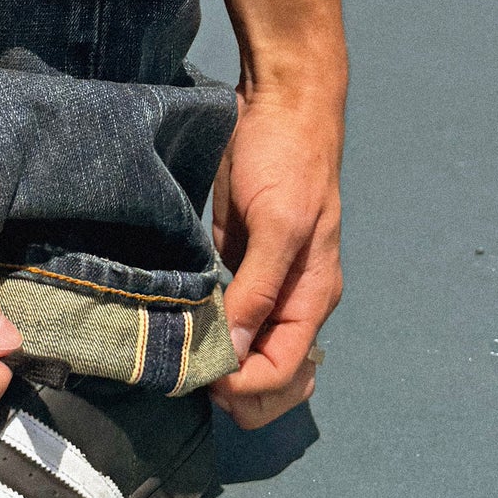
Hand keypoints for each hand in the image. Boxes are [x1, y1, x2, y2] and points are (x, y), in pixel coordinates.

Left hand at [210, 80, 343, 429]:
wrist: (281, 103)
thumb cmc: (287, 157)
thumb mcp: (277, 222)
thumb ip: (259, 287)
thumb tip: (234, 350)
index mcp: (313, 295)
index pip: (285, 371)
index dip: (245, 386)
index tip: (200, 376)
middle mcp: (294, 300)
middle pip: (277, 377)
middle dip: (241, 394)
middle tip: (191, 382)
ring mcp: (268, 285)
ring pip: (254, 355)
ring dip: (226, 372)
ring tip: (185, 369)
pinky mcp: (241, 265)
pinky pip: (233, 320)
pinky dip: (214, 337)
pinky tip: (185, 338)